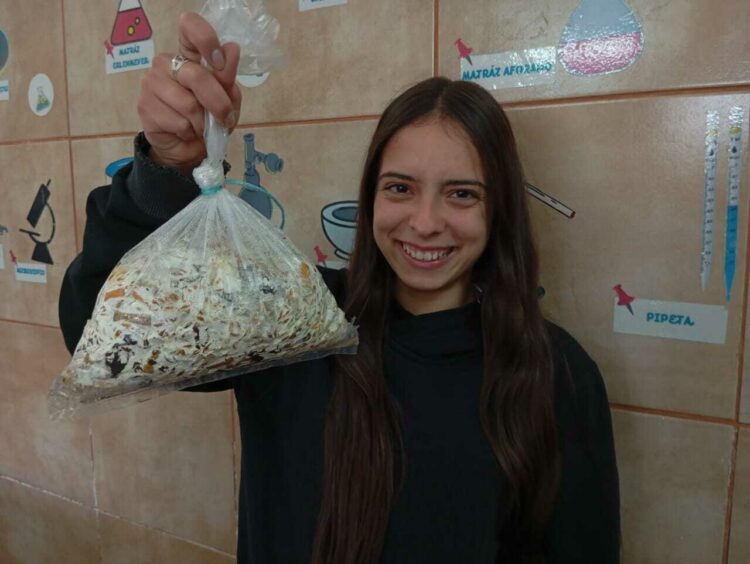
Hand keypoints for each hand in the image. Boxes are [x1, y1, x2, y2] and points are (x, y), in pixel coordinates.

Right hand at [137, 12, 241, 174]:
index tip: (219, 63)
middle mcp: (166, 62)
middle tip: (224, 118)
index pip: (190, 27)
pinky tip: (185, 132)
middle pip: (197, 76)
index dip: (206, 40)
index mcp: (187, 54)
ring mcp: (151, 83)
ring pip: (189, 105)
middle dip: (218, 104)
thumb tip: (232, 48)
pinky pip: (179, 123)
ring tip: (200, 126)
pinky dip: (190, 133)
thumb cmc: (209, 118)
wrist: (189, 148)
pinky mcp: (145, 107)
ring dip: (203, 123)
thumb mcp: (227, 98)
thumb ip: (227, 76)